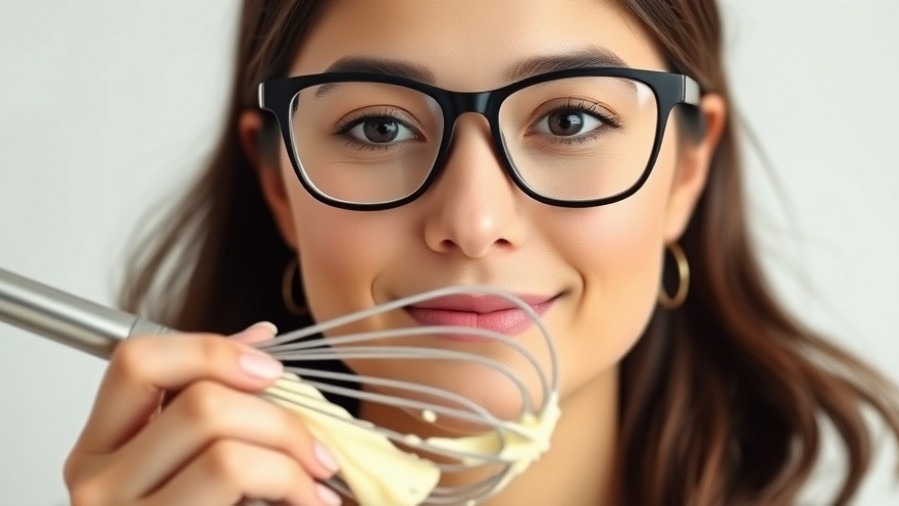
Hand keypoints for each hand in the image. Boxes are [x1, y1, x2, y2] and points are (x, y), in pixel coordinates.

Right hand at [63, 322, 342, 505]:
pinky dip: (295, 497)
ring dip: (292, 467)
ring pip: (227, 458)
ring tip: (313, 487)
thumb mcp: (183, 458)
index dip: (212, 351)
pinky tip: (307, 505)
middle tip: (316, 449)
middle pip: (202, 408)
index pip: (138, 361)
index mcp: (101, 446)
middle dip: (282, 422)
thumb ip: (213, 397)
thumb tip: (259, 339)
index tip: (270, 371)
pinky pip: (244, 501)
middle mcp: (99, 485)